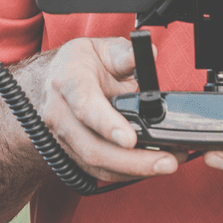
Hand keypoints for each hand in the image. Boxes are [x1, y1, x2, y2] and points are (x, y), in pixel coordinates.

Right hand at [32, 37, 183, 182]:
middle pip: (93, 146)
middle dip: (133, 160)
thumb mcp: (102, 49)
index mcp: (66, 80)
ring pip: (96, 164)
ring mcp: (61, 137)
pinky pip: (98, 172)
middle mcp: (58, 112)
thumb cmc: (80, 64)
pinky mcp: (70, 154)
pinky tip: (150, 167)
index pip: (85, 105)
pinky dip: (126, 173)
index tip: (130, 139)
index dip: (107, 124)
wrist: (55, 78)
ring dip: (134, 170)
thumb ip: (125, 54)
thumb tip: (149, 55)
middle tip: (167, 161)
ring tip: (167, 164)